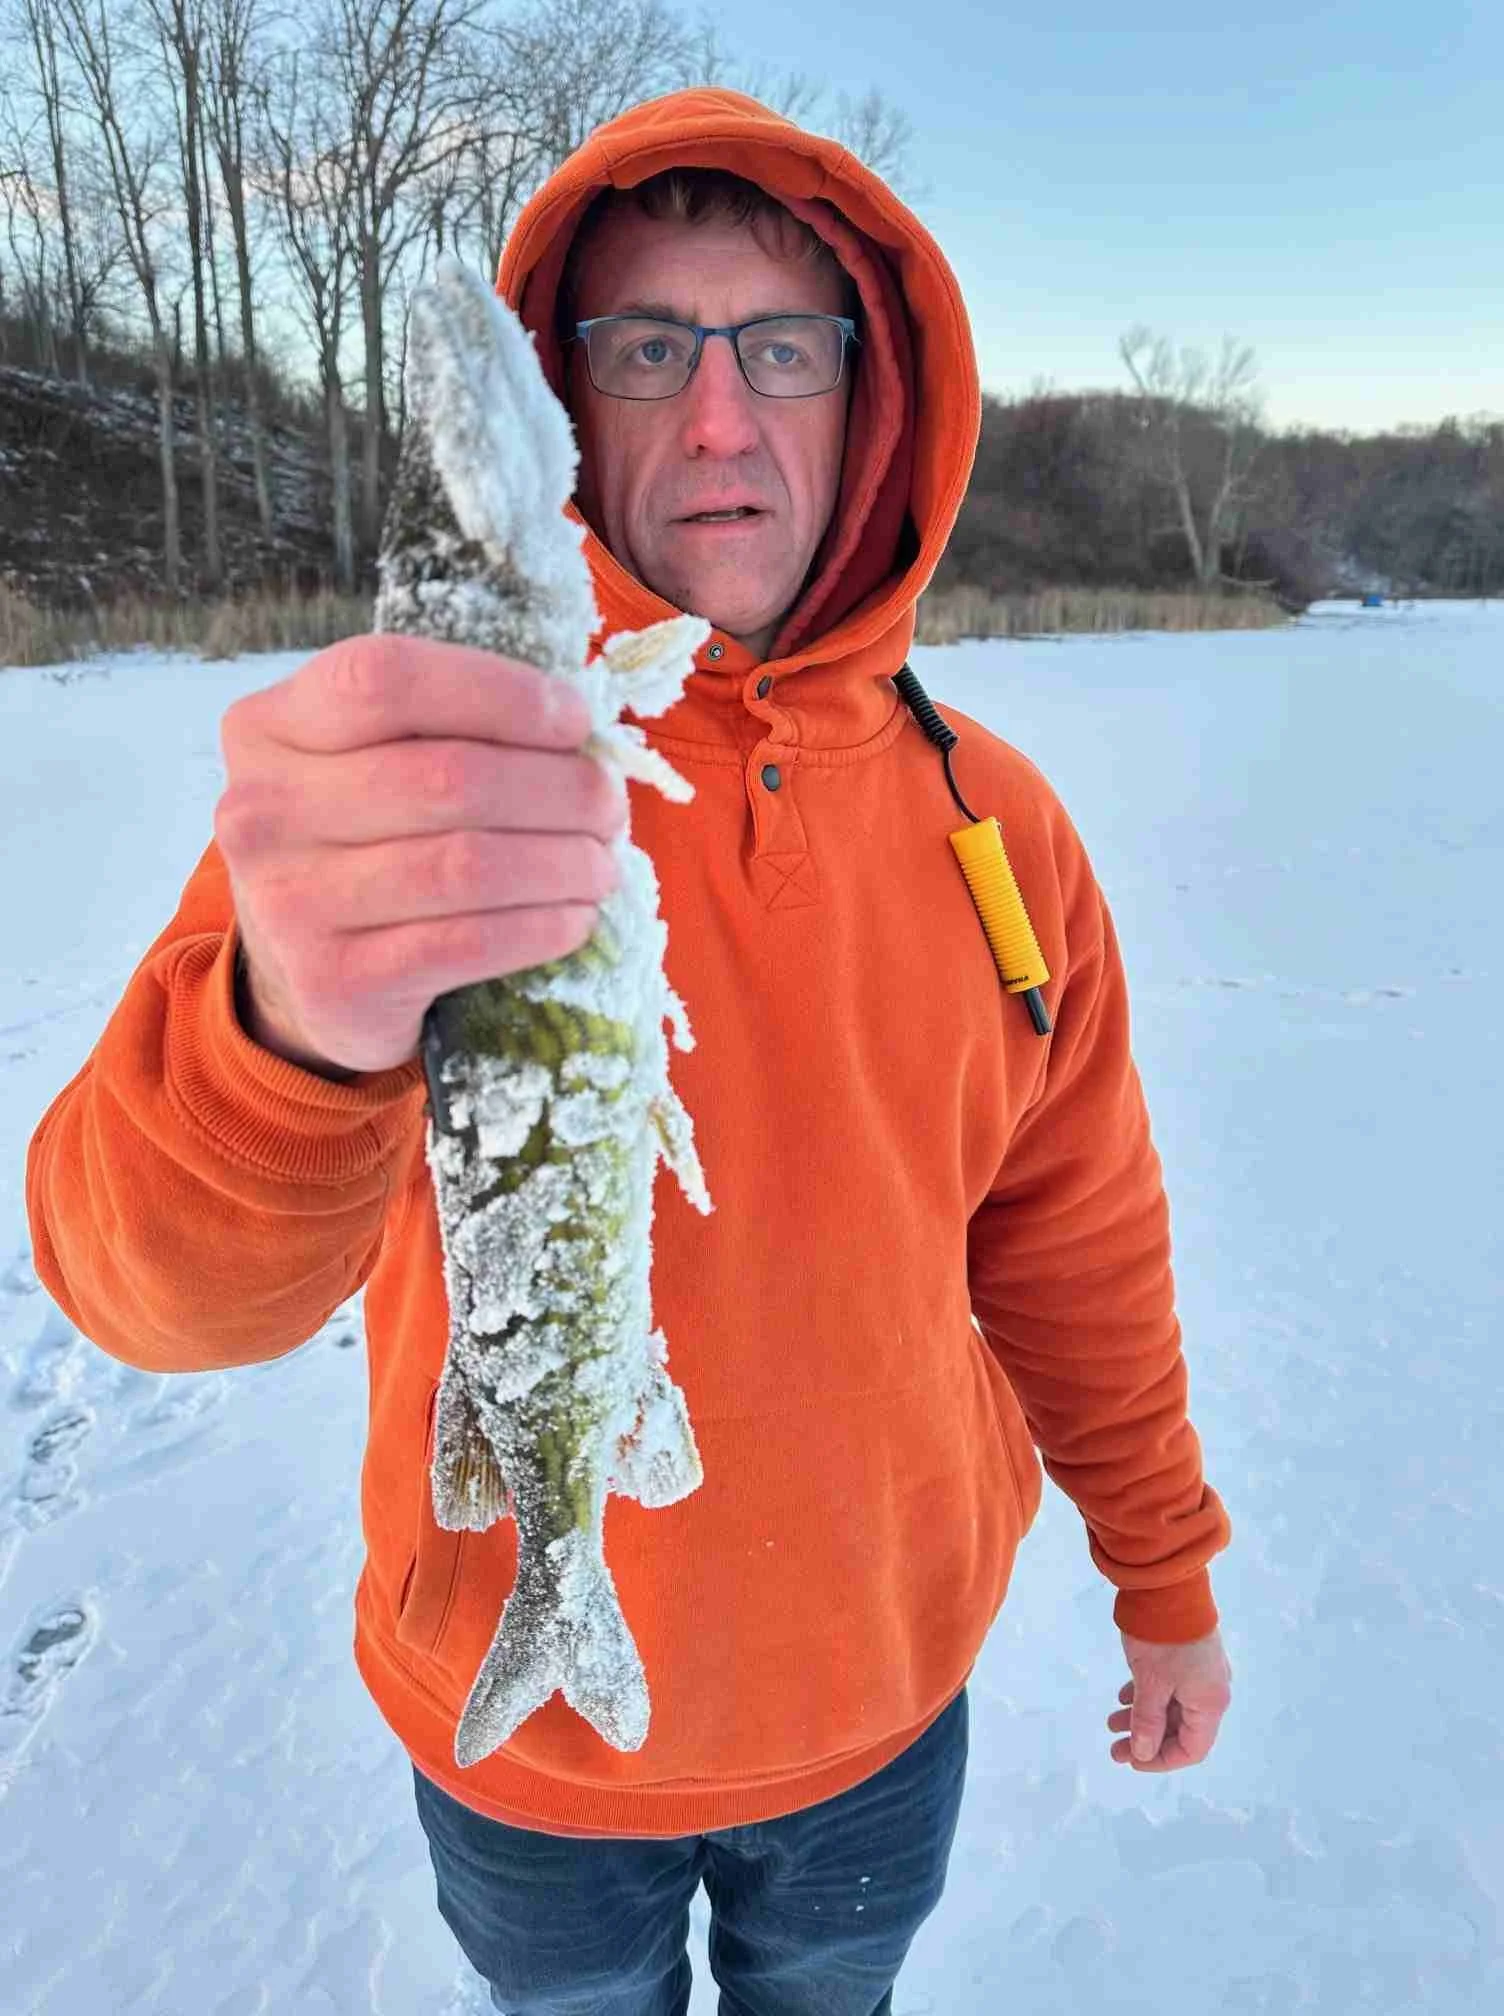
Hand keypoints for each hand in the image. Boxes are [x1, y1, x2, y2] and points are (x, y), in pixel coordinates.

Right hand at [215, 633, 625, 1076]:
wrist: (307, 981)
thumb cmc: (367, 846)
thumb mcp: (373, 765)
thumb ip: (451, 731)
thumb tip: (586, 744)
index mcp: (270, 727)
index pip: (389, 680)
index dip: (501, 694)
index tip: (575, 722)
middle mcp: (262, 810)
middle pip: (446, 777)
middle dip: (558, 789)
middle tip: (609, 808)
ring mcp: (290, 901)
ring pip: (467, 864)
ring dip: (563, 863)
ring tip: (601, 866)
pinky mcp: (334, 981)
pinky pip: (468, 944)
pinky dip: (541, 927)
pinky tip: (574, 919)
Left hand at [1107, 1626, 1231, 1772]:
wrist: (1167, 1585)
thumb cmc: (1162, 1639)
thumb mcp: (1151, 1683)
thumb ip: (1148, 1721)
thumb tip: (1144, 1753)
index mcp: (1210, 1702)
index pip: (1192, 1749)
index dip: (1161, 1761)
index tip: (1132, 1759)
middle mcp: (1211, 1690)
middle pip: (1180, 1730)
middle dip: (1147, 1742)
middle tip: (1115, 1748)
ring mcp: (1200, 1671)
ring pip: (1172, 1707)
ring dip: (1143, 1718)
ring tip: (1112, 1722)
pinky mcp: (1187, 1655)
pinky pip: (1169, 1687)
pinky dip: (1147, 1696)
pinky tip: (1124, 1697)